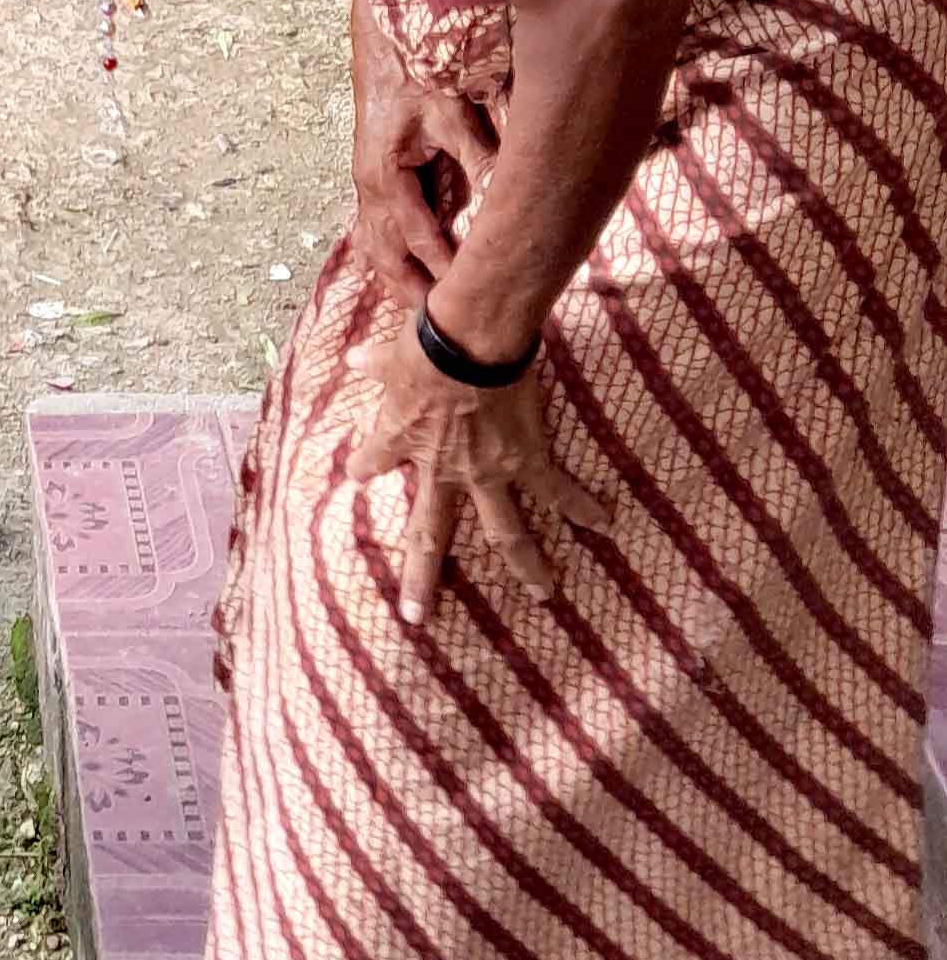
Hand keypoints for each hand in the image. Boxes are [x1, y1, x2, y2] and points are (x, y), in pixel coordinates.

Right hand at [348, 46, 499, 303]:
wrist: (387, 40)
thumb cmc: (417, 73)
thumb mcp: (453, 114)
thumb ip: (479, 158)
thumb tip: (509, 198)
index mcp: (385, 174)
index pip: (416, 237)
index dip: (440, 270)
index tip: (463, 300)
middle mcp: (369, 185)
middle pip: (384, 254)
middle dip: (409, 289)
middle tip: (439, 324)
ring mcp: (367, 182)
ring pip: (375, 245)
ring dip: (397, 277)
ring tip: (423, 307)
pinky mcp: (374, 176)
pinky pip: (376, 228)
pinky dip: (391, 254)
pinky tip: (410, 267)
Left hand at [353, 322, 610, 628]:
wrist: (471, 342)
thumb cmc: (426, 342)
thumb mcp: (391, 354)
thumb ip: (375, 364)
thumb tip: (354, 359)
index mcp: (402, 439)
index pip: (372, 460)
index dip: (364, 466)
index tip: (357, 473)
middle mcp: (442, 469)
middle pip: (427, 534)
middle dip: (422, 577)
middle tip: (418, 617)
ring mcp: (487, 473)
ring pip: (504, 532)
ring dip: (525, 564)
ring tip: (542, 591)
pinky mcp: (527, 460)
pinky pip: (558, 490)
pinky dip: (583, 507)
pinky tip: (606, 525)